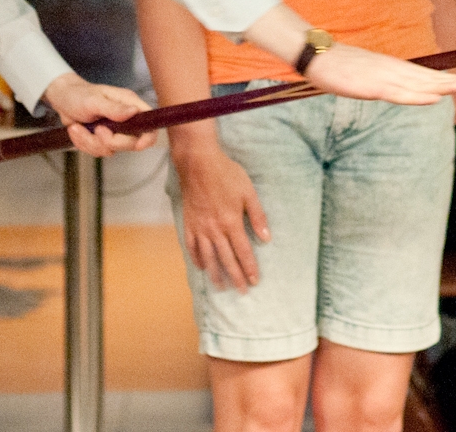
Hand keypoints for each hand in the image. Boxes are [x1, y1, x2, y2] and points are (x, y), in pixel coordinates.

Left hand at [41, 72, 156, 157]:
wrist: (62, 99)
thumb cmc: (78, 94)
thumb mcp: (94, 100)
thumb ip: (113, 108)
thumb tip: (134, 112)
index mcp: (129, 104)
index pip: (150, 124)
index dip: (148, 137)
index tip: (137, 145)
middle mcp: (125, 119)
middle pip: (131, 143)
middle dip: (110, 141)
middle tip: (96, 129)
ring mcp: (114, 131)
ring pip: (110, 150)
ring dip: (90, 142)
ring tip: (78, 127)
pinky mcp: (102, 139)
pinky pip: (97, 151)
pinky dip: (83, 143)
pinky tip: (76, 130)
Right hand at [171, 139, 269, 288]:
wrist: (198, 163)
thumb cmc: (226, 174)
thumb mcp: (248, 192)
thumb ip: (257, 216)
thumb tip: (266, 238)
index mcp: (231, 222)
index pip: (243, 252)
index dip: (249, 268)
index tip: (255, 281)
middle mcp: (214, 230)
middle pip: (226, 259)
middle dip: (235, 277)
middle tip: (242, 291)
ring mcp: (199, 228)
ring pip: (208, 257)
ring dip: (215, 274)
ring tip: (221, 287)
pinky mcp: (189, 223)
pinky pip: (191, 246)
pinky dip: (196, 258)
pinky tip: (201, 267)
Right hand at [303, 44, 455, 106]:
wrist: (316, 55)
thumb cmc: (339, 66)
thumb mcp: (365, 73)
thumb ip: (382, 79)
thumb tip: (394, 86)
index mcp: (390, 67)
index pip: (423, 74)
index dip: (444, 78)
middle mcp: (391, 69)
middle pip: (427, 77)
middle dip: (452, 80)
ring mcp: (383, 77)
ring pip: (419, 84)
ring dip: (443, 86)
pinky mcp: (372, 86)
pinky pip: (400, 94)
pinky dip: (419, 96)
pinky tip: (434, 98)